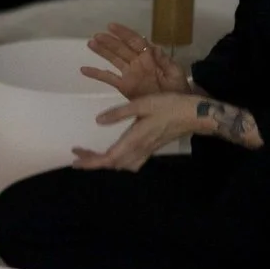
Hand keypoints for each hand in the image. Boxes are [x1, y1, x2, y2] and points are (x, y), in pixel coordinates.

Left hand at [73, 91, 253, 170]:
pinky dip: (118, 161)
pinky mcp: (151, 149)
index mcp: (134, 139)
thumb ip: (120, 113)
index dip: (91, 161)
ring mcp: (146, 151)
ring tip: (90, 155)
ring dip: (105, 162)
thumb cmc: (169, 106)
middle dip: (93, 162)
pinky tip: (114, 154)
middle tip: (76, 156)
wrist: (194, 115)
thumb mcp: (142, 104)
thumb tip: (98, 121)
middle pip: (112, 164)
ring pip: (121, 164)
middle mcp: (139, 150)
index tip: (75, 161)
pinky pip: (131, 162)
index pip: (108, 158)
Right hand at [81, 24, 188, 98]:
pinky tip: (85, 70)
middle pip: (121, 49)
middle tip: (96, 35)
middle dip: (109, 42)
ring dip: (102, 52)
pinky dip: (97, 74)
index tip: (111, 26)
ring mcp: (130, 74)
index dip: (124, 33)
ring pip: (113, 60)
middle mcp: (138, 62)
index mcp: (150, 57)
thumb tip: (154, 47)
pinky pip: (108, 78)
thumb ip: (165, 61)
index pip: (135, 41)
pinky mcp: (124, 87)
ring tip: (91, 44)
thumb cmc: (178, 89)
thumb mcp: (175, 73)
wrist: (176, 109)